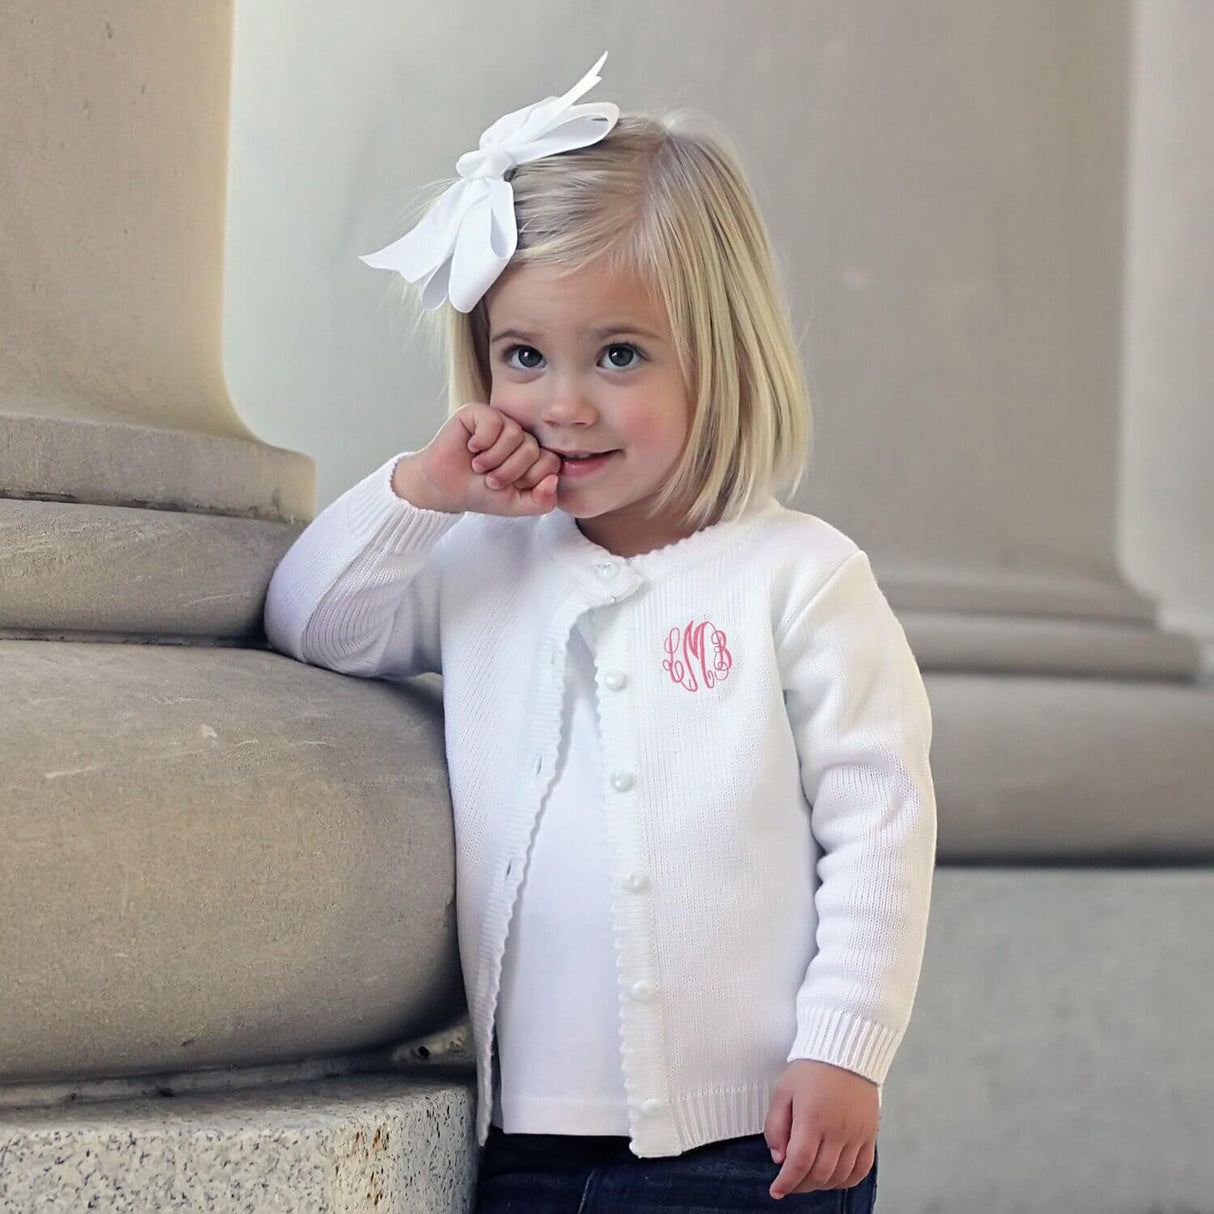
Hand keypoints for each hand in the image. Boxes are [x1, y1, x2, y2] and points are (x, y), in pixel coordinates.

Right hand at [392, 402, 560, 515]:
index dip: (529, 480)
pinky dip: (481, 441)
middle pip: (532, 449)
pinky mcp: (479, 413)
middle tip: (489, 479)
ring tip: (478, 466)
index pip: (551, 462)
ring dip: (493, 459)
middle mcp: (519, 436)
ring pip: (515, 435)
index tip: (509, 487)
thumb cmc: (479, 492)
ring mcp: (500, 423)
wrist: (444, 488)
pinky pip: (494, 421)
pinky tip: (471, 448)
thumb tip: (553, 480)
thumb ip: (542, 502)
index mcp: (532, 456)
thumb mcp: (515, 505)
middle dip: (509, 472)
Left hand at [763, 1059, 877, 1199]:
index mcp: (812, 1118)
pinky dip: (847, 1181)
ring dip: (822, 1184)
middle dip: (801, 1185)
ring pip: (840, 1176)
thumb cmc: (812, 1068)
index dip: (786, 1182)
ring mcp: (857, 1134)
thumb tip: (779, 1158)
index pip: (799, 1163)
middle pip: (819, 1174)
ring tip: (808, 1180)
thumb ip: (775, 1125)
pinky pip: (862, 1169)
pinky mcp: (870, 1134)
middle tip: (789, 1184)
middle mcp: (837, 1130)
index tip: (776, 1190)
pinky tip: (833, 1178)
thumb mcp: (783, 1090)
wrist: (846, 1049)